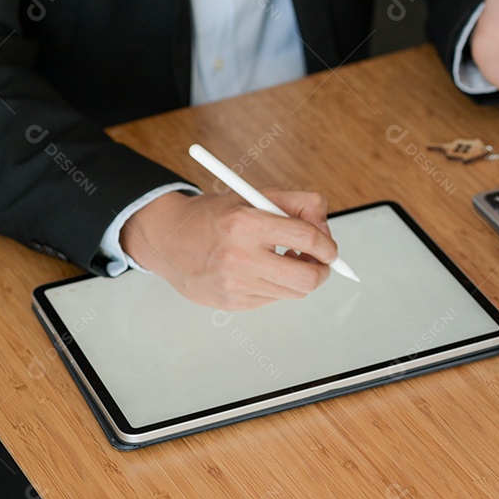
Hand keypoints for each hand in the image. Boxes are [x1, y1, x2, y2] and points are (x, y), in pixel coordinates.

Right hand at [121, 189, 337, 309]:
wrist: (168, 238)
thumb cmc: (215, 216)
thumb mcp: (256, 195)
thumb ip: (300, 205)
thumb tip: (327, 233)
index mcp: (246, 223)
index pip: (307, 238)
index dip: (328, 246)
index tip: (330, 249)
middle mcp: (239, 256)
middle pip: (307, 278)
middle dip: (322, 271)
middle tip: (320, 262)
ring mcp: (234, 284)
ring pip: (294, 292)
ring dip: (297, 277)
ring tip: (282, 259)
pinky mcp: (231, 302)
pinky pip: (273, 298)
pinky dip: (275, 285)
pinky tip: (257, 270)